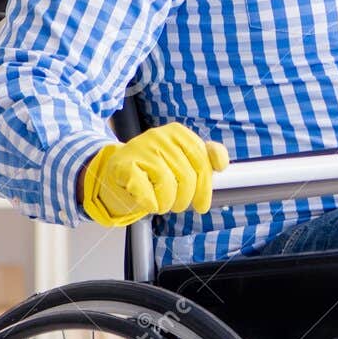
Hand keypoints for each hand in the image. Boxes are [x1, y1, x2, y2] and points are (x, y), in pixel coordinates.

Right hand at [80, 122, 228, 226]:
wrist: (116, 174)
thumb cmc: (154, 171)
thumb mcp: (182, 160)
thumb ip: (205, 158)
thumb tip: (221, 163)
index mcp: (179, 133)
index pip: (204, 160)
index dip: (205, 187)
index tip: (202, 204)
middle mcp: (160, 136)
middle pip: (188, 177)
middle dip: (184, 199)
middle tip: (176, 205)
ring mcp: (140, 148)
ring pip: (168, 185)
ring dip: (166, 203)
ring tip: (161, 204)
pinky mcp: (123, 164)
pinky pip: (145, 191)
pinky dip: (149, 203)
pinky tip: (147, 203)